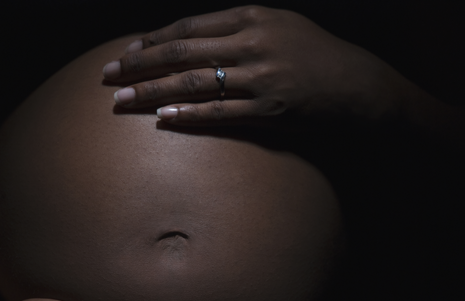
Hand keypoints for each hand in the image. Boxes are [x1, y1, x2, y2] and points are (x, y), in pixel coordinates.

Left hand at [103, 5, 410, 125]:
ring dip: (152, 92)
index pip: (188, 28)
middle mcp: (253, 42)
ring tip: (121, 101)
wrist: (359, 85)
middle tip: (106, 76)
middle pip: (182, 53)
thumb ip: (237, 30)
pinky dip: (190, 115)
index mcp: (251, 17)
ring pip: (195, 83)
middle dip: (138, 65)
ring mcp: (261, 77)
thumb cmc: (314, 55)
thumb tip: (191, 41)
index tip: (125, 52)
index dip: (152, 41)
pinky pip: (221, 113)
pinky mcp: (271, 110)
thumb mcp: (278, 26)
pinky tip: (163, 120)